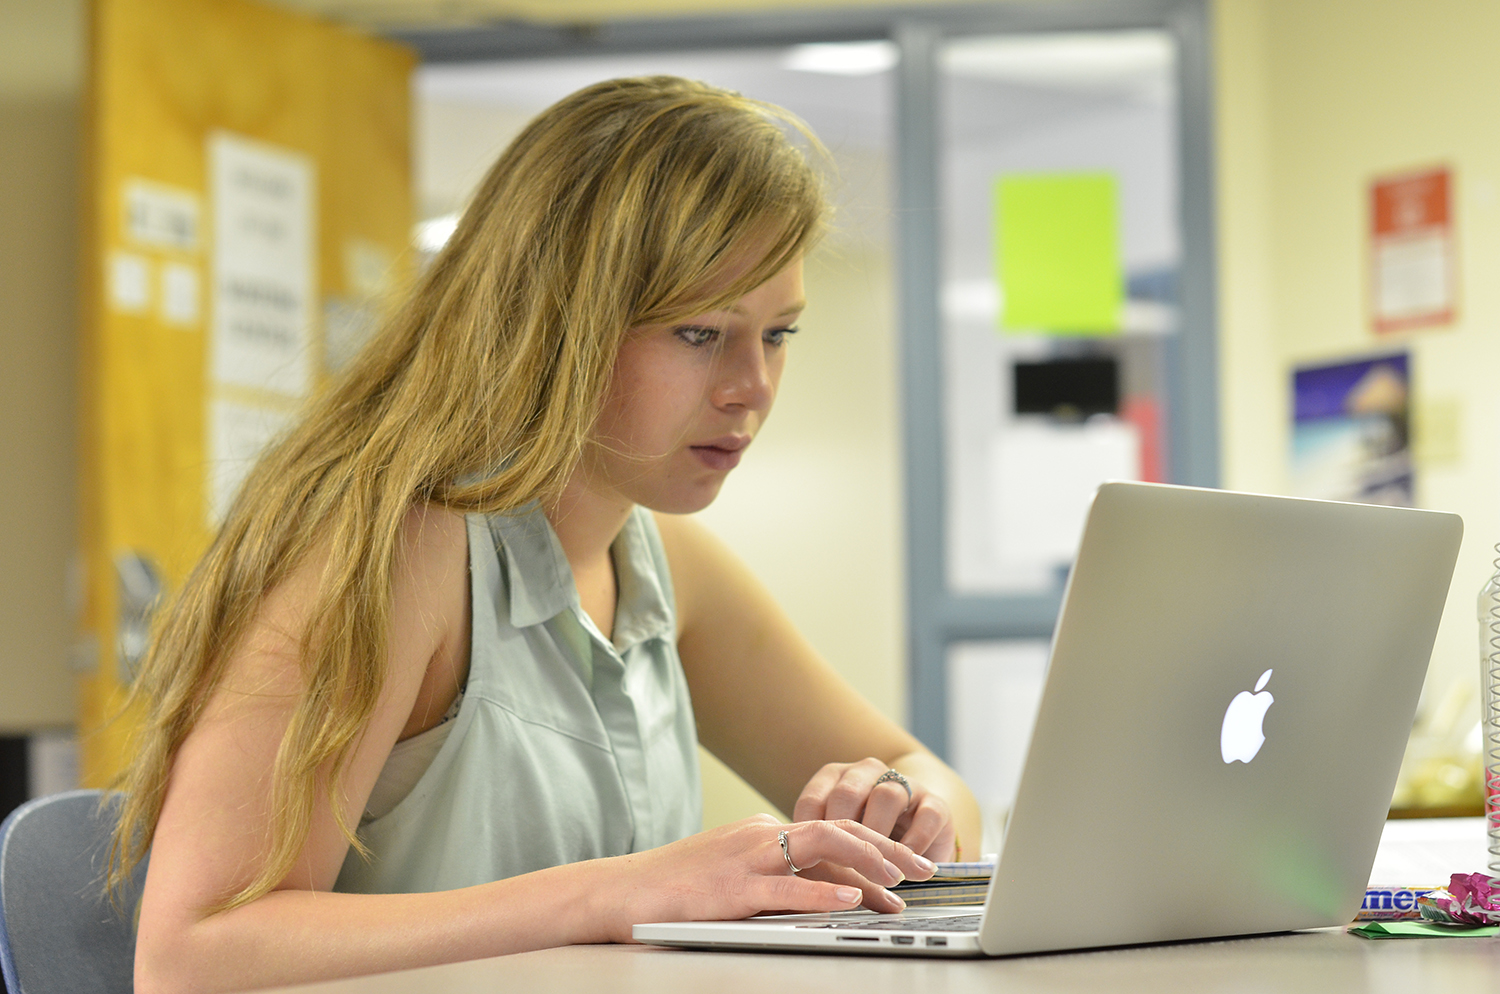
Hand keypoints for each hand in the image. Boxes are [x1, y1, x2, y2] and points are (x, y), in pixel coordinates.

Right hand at [610, 814, 935, 938]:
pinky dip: (821, 894)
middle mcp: (760, 836)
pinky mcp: (730, 889)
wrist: (619, 892)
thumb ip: (775, 875)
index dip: (877, 845)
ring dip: (867, 864)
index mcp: (762, 831)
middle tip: (924, 873)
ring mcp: (746, 859)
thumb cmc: (673, 888)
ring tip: (899, 884)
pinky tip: (850, 902)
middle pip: (838, 831)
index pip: (833, 829)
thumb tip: (825, 892)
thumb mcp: (732, 872)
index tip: (909, 866)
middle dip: (888, 850)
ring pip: (820, 849)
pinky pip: (785, 888)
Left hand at [793, 757, 956, 861]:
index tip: (804, 866)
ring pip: (885, 797)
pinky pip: (926, 816)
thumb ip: (816, 854)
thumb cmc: (863, 840)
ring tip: (876, 871)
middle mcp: (866, 773)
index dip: (807, 836)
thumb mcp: (836, 843)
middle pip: (847, 794)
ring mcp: (902, 784)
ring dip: (879, 836)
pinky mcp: (934, 803)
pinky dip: (915, 843)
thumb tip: (789, 886)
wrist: (915, 829)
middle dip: (842, 834)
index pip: (813, 800)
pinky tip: (907, 868)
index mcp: (834, 778)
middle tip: (838, 870)